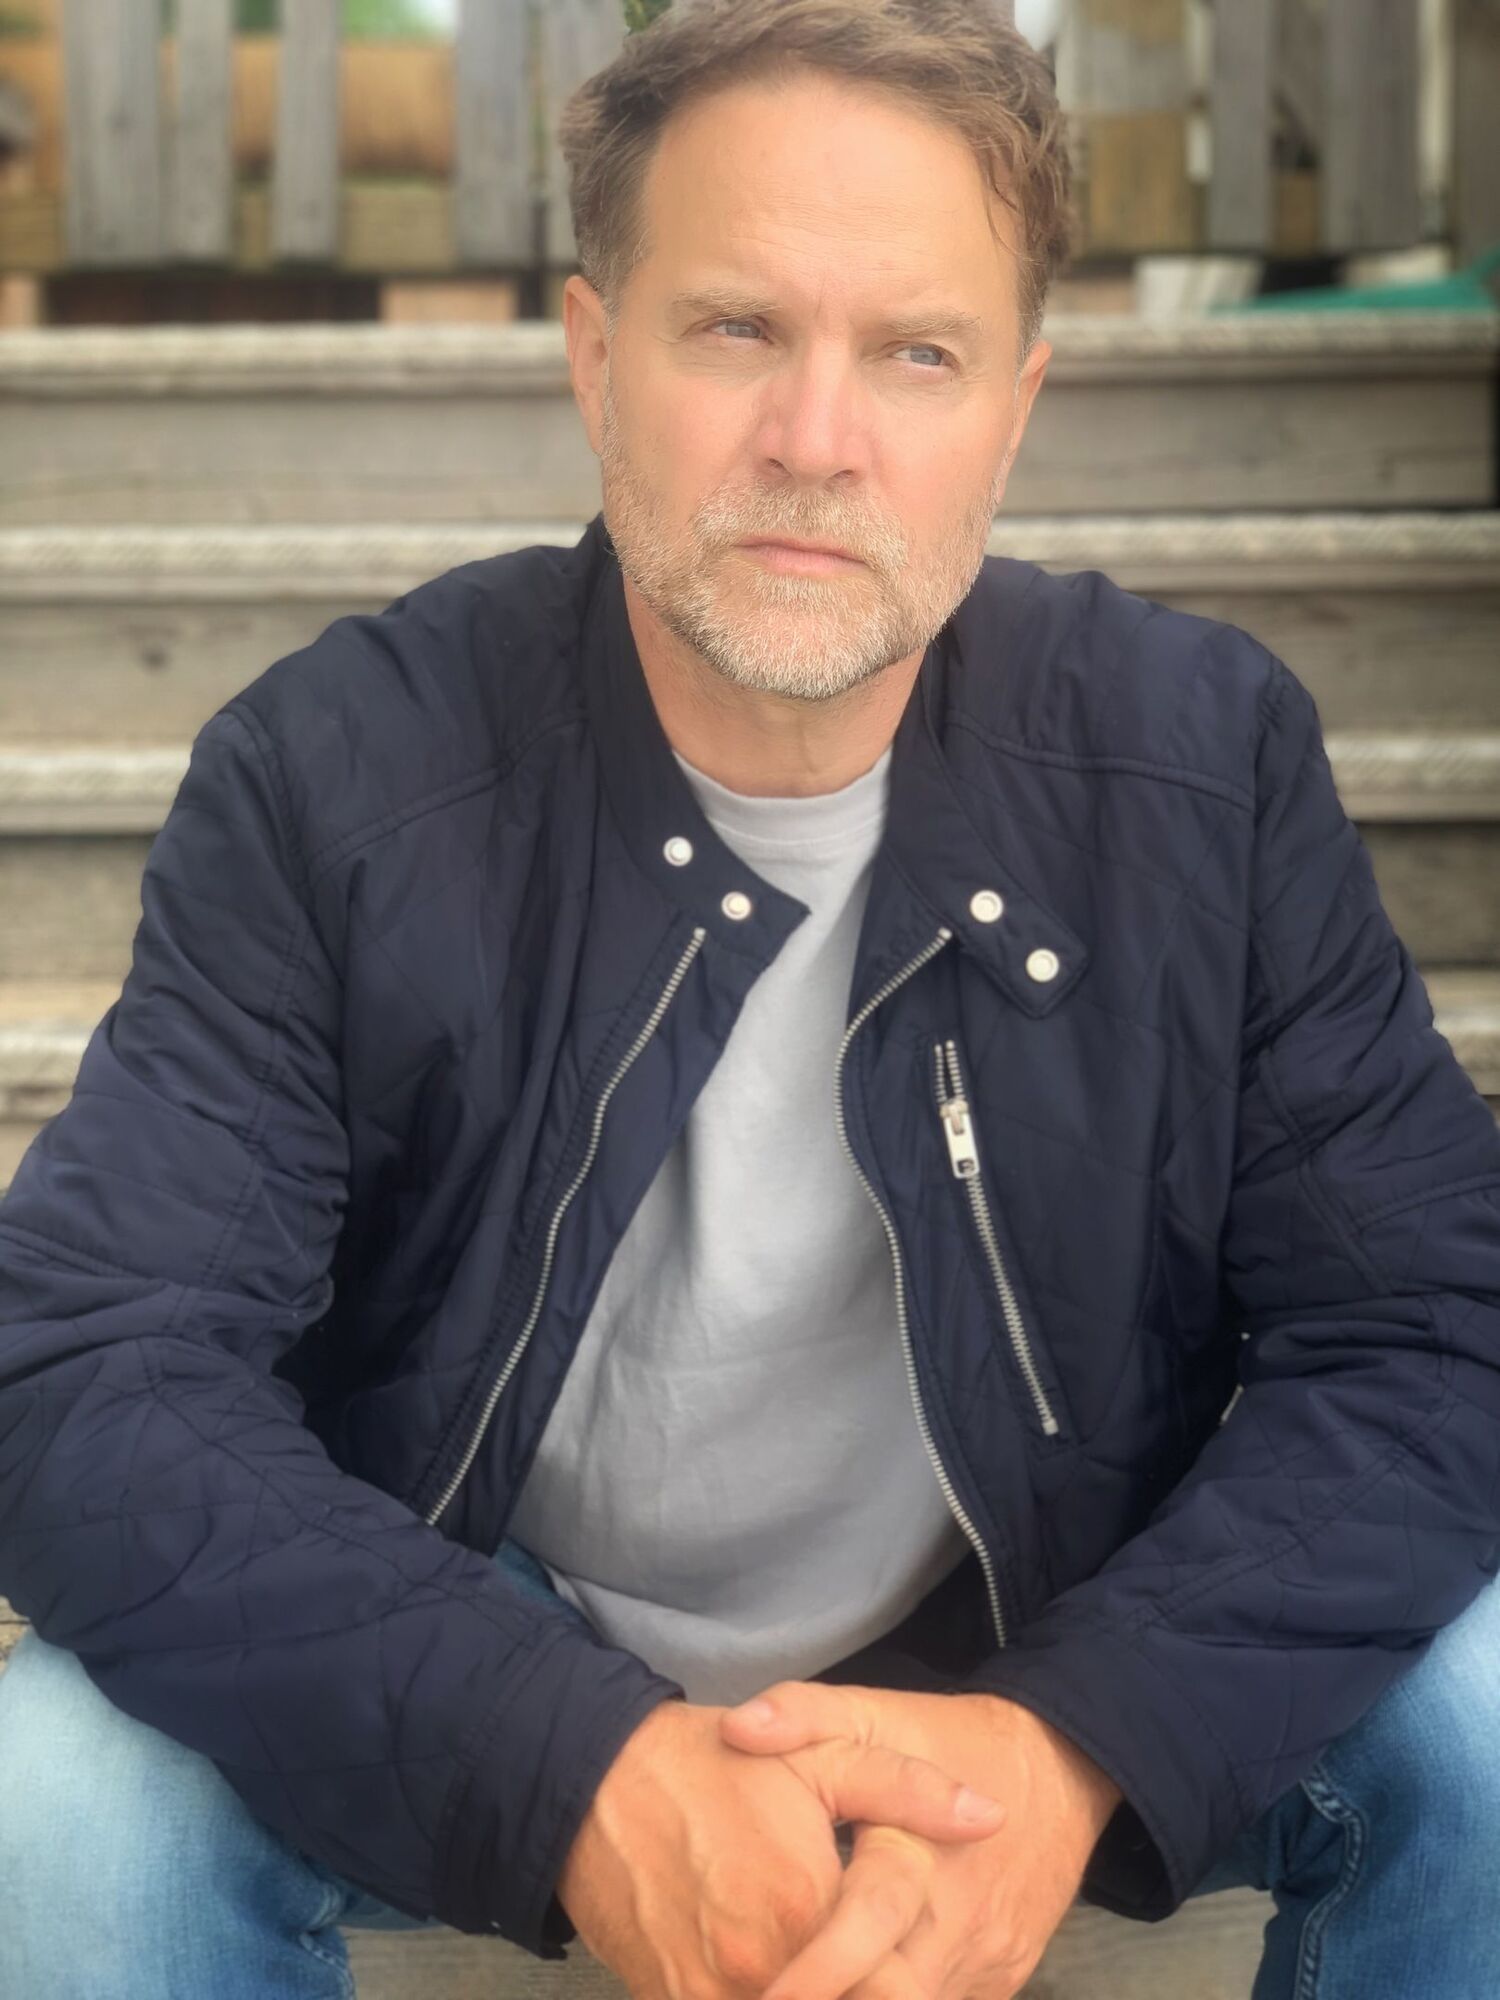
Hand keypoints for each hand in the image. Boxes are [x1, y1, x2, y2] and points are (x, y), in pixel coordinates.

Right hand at [555, 1694, 1007, 1999]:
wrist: (593, 1782)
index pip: (896, 1988)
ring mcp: (711, 1997)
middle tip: (891, 1965)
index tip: (923, 1964)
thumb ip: (910, 1792)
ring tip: (839, 1963)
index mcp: (809, 1908)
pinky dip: (767, 1998)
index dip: (917, 1983)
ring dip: (825, 1992)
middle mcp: (761, 1970)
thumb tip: (992, 1816)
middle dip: (877, 1986)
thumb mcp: (819, 1755)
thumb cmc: (711, 1766)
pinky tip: (788, 1973)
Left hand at [717, 1682, 1123, 1999]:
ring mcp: (985, 1961)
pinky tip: (864, 1979)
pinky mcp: (1000, 1981)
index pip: (868, 1921)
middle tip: (769, 1991)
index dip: (815, 1969)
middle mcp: (957, 1920)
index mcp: (919, 1853)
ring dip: (865, 1997)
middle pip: (892, 1990)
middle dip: (836, 1992)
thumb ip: (805, 1715)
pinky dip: (898, 1995)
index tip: (766, 1992)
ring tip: (805, 1980)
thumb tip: (737, 1729)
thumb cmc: (949, 1740)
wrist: (1060, 1766)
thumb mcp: (874, 1711)